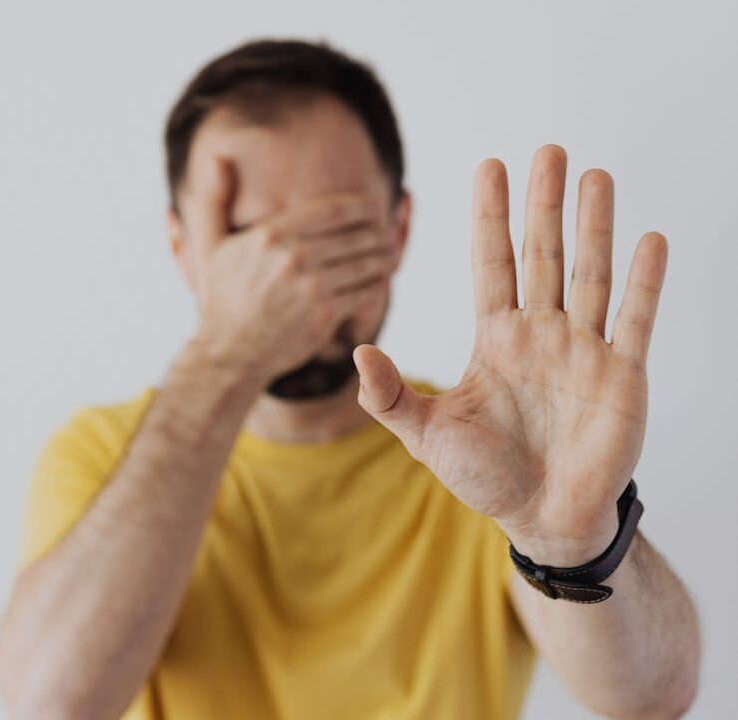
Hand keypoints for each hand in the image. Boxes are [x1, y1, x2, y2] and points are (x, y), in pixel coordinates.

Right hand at [186, 156, 398, 381]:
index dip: (363, 206)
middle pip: (358, 233)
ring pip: (368, 261)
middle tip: (385, 234)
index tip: (374, 208)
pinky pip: (367, 291)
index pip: (335, 208)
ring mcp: (311, 286)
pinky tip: (378, 283)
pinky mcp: (325, 314)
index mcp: (272, 233)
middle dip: (378, 232)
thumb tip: (215, 157)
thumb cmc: (223, 298)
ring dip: (384, 257)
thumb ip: (214, 199)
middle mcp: (293, 256)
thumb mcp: (211, 244)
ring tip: (388, 255)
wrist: (229, 352)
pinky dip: (378, 285)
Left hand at [353, 144, 667, 565]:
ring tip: (594, 177)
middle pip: (542, 255)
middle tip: (547, 151)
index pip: (492, 264)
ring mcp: (583, 350)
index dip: (490, 217)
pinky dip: (643, 283)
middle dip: (543, 205)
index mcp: (495, 339)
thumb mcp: (426, 435)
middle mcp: (540, 334)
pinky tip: (648, 240)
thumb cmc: (484, 476)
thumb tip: (355, 351)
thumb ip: (389, 396)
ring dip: (594, 227)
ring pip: (589, 275)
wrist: (542, 517)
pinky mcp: (621, 375)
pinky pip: (634, 320)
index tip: (490, 165)